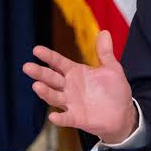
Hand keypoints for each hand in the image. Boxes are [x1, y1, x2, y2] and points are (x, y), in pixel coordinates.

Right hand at [22, 31, 136, 143]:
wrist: (122, 113)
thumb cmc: (114, 90)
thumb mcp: (112, 69)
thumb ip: (105, 53)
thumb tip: (104, 32)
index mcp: (76, 73)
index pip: (59, 63)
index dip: (49, 56)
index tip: (37, 50)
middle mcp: (70, 87)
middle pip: (52, 79)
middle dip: (40, 73)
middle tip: (27, 66)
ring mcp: (71, 103)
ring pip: (54, 97)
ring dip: (45, 92)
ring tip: (36, 86)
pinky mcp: (77, 118)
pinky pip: (66, 118)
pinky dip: (60, 118)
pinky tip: (53, 116)